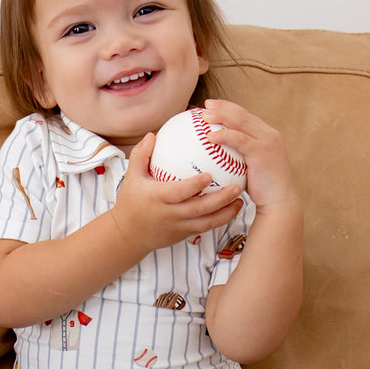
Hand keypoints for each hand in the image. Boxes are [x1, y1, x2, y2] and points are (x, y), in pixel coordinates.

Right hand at [109, 131, 244, 255]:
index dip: (194, 186)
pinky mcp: (185, 234)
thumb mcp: (131, 177)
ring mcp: (179, 226)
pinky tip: (233, 208)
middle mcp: (170, 214)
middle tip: (237, 187)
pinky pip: (206, 227)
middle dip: (220, 200)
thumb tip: (153, 135)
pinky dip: (221, 219)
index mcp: (158, 198)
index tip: (209, 175)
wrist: (128, 234)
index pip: (179, 193)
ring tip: (241, 199)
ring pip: (207, 222)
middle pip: (199, 209)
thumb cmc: (131, 200)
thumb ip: (141, 155)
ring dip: (226, 212)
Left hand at [198, 100, 298, 213]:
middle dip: (223, 106)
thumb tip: (213, 156)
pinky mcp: (263, 151)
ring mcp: (267, 141)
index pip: (245, 116)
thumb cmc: (261, 189)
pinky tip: (210, 137)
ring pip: (241, 122)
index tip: (211, 106)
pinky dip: (224, 136)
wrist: (279, 201)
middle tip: (206, 105)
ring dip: (222, 116)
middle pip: (242, 114)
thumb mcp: (248, 169)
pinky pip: (240, 140)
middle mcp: (268, 134)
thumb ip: (236, 158)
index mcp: (265, 135)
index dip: (228, 108)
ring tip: (205, 116)